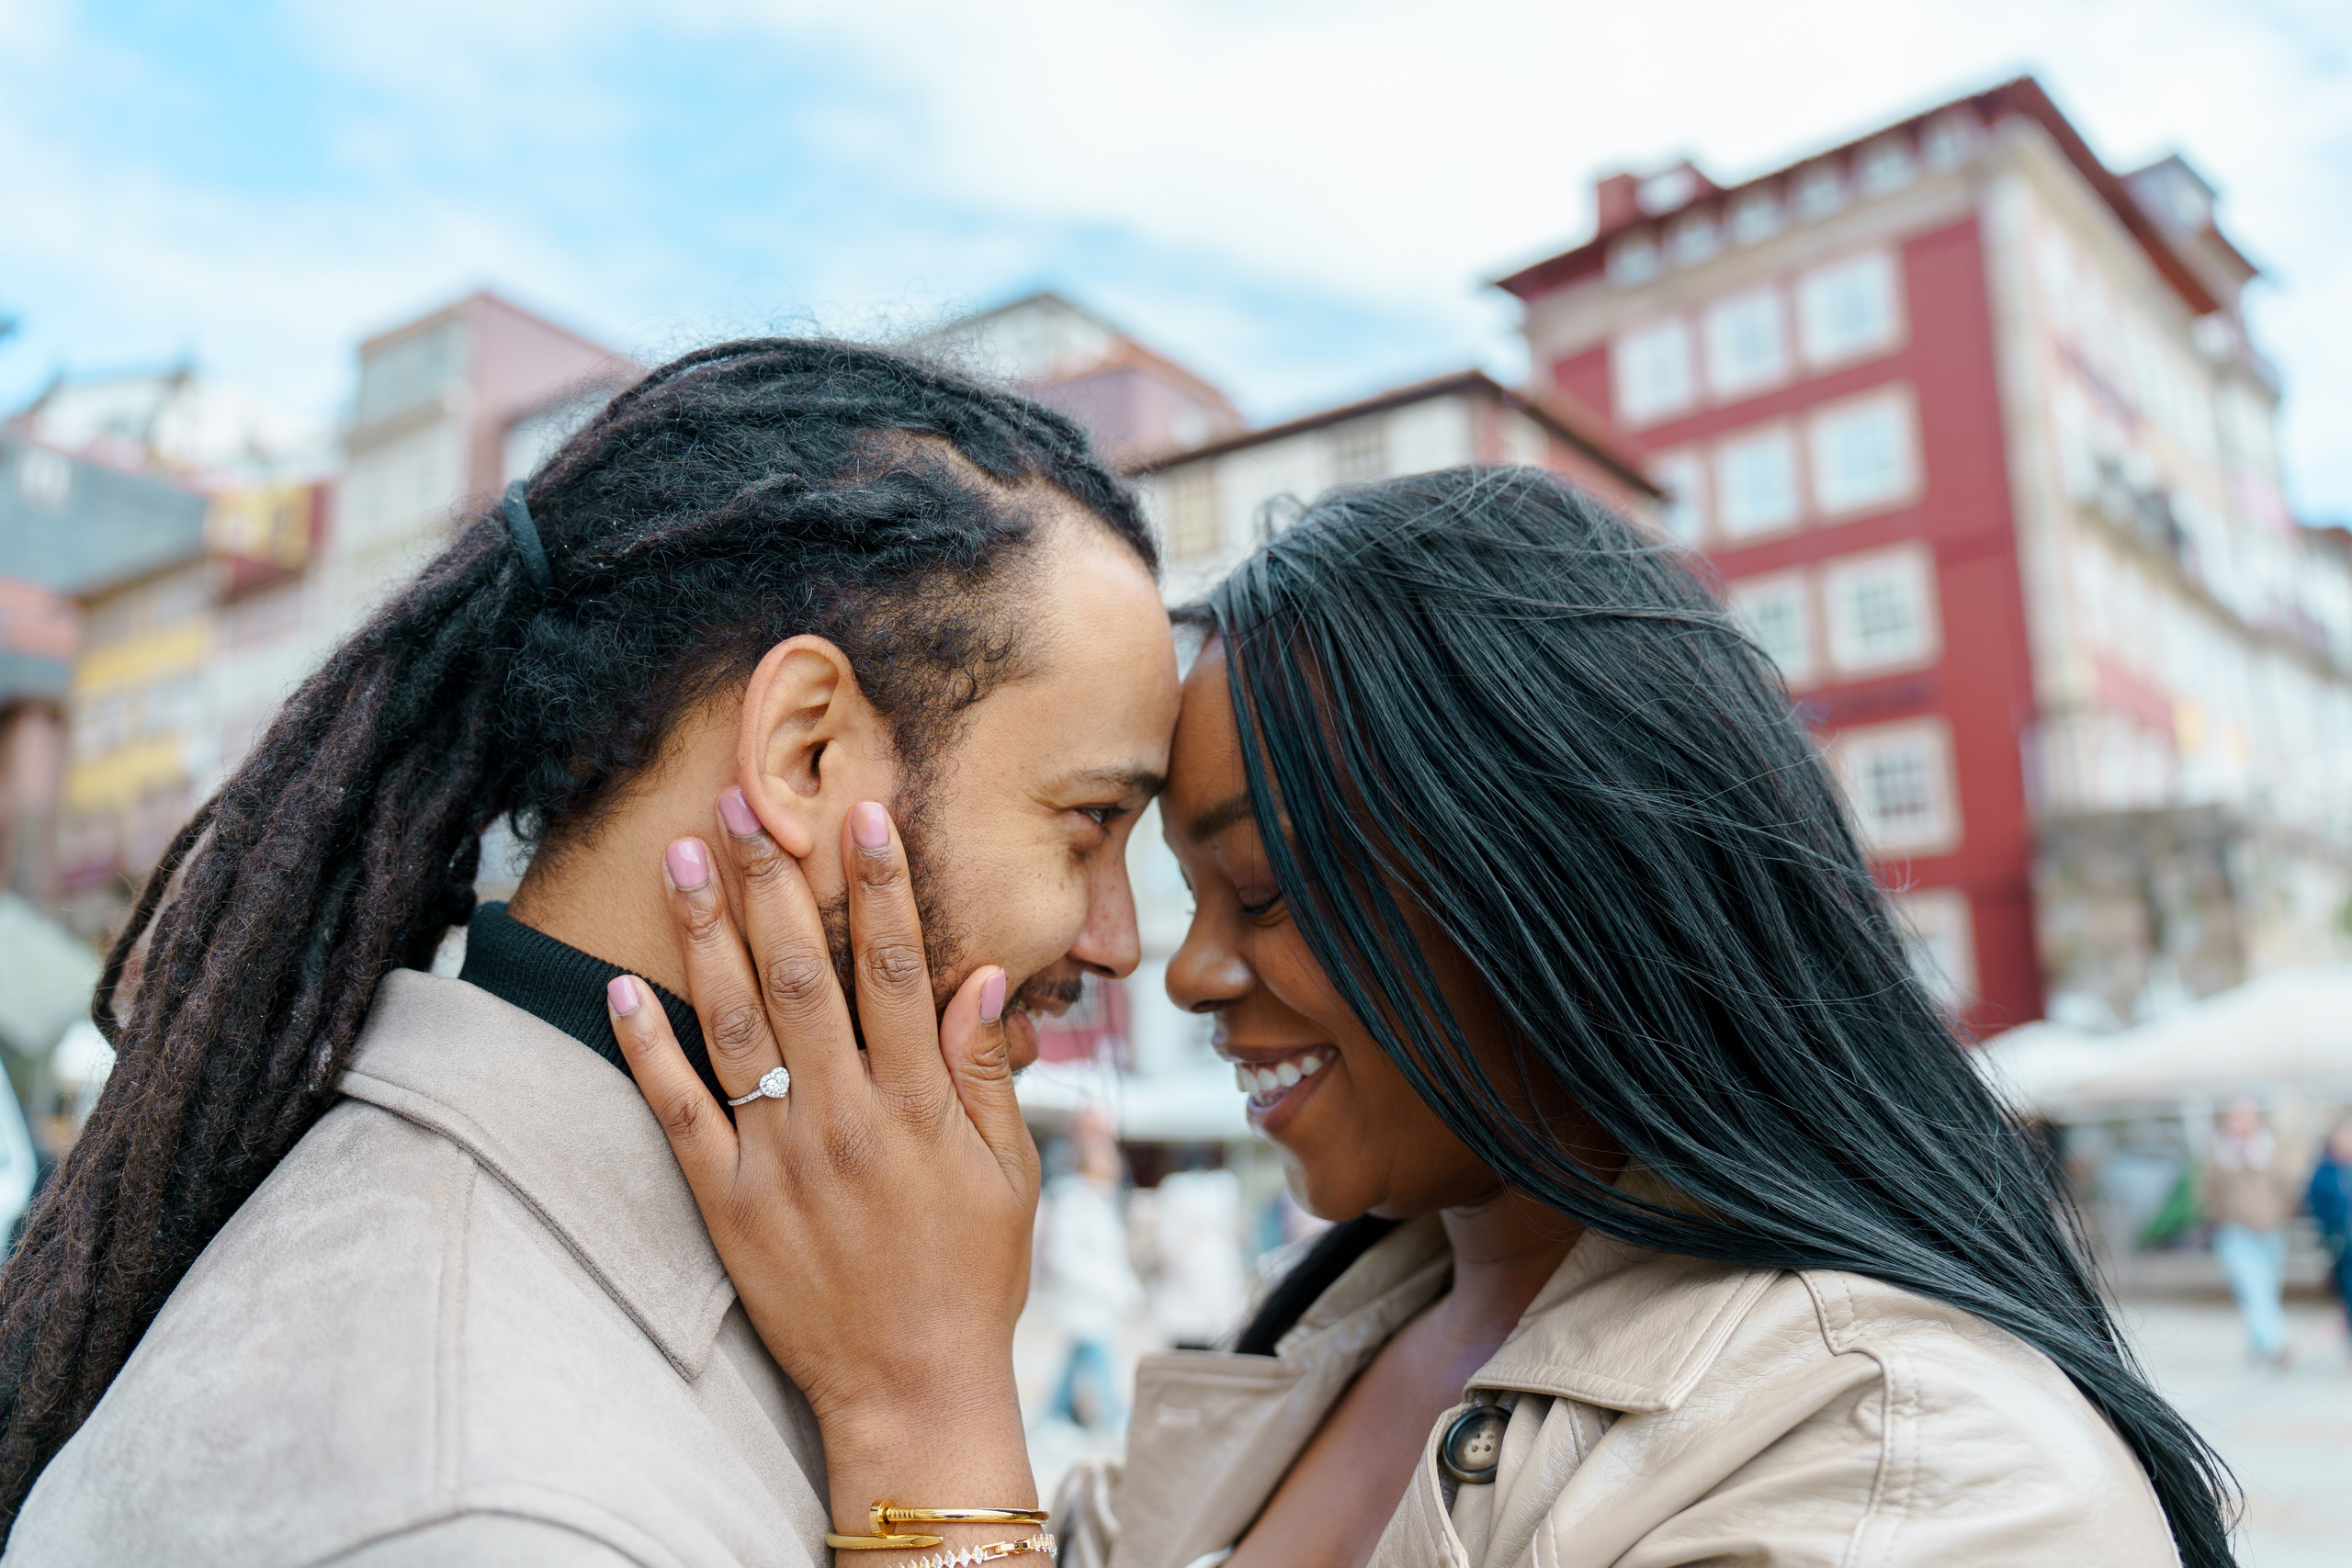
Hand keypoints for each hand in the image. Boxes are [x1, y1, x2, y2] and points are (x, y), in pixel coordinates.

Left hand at [609, 790, 1041, 1531]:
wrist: (911, 1388)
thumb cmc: (970, 1276)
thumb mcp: (1008, 1173)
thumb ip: (986, 1072)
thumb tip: (981, 976)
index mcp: (917, 1105)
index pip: (896, 968)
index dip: (879, 885)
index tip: (860, 814)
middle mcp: (844, 1118)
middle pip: (801, 974)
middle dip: (772, 879)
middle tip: (745, 802)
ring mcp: (778, 1159)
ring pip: (734, 1024)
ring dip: (704, 934)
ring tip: (680, 856)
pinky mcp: (725, 1203)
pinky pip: (677, 1111)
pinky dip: (646, 1048)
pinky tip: (621, 986)